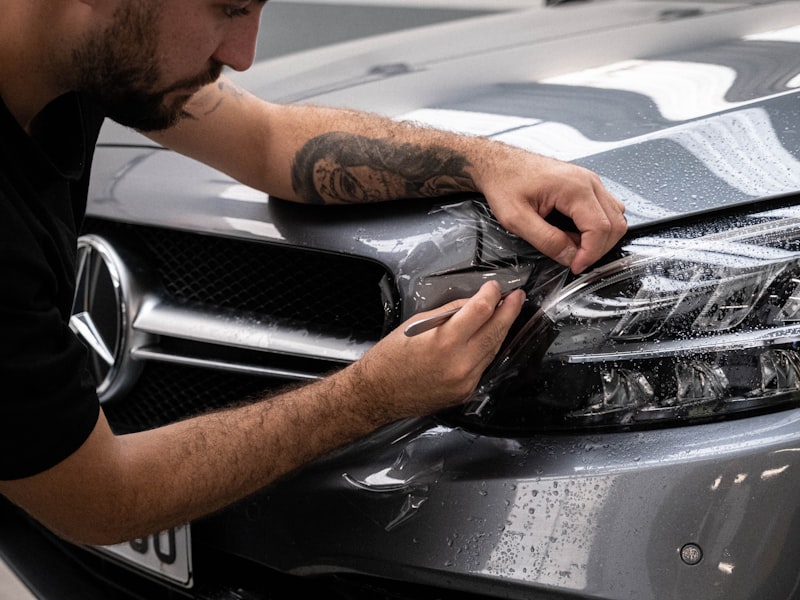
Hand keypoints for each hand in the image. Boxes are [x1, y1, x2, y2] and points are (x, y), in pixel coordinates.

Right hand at [352, 281, 524, 419]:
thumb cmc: (389, 358)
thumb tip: (472, 303)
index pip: (481, 310)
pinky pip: (484, 365)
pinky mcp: (466, 391)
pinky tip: (489, 337)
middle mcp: (460, 363)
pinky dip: (488, 348)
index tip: (494, 287)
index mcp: (445, 342)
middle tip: (516, 297)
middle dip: (509, 310)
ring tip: (506, 314)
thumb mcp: (416, 324)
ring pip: (494, 349)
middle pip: (496, 330)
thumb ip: (448, 313)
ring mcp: (466, 381)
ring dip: (501, 329)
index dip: (491, 295)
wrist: (377, 394)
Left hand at [477, 147, 626, 273]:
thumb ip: (546, 240)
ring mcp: (590, 181)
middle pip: (615, 224)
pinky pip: (606, 209)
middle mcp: (588, 181)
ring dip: (600, 238)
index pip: (601, 228)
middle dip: (597, 249)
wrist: (500, 164)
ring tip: (573, 246)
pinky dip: (597, 227)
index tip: (576, 266)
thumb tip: (570, 256)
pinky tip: (575, 233)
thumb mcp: (516, 219)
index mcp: (574, 188)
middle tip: (574, 260)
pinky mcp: (586, 185)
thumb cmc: (505, 183)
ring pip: (615, 217)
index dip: (591, 254)